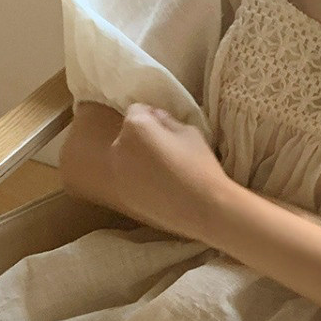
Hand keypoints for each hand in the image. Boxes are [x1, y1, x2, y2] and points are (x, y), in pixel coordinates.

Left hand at [100, 103, 233, 240]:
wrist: (201, 209)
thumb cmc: (199, 166)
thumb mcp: (190, 132)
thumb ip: (167, 120)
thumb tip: (157, 117)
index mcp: (135, 127)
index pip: (137, 110)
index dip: (152, 116)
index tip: (167, 127)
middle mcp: (118, 148)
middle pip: (128, 136)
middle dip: (142, 138)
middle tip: (165, 149)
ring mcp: (118, 174)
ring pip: (127, 158)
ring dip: (139, 159)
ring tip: (162, 171)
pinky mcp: (122, 195)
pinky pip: (129, 179)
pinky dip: (139, 179)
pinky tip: (160, 188)